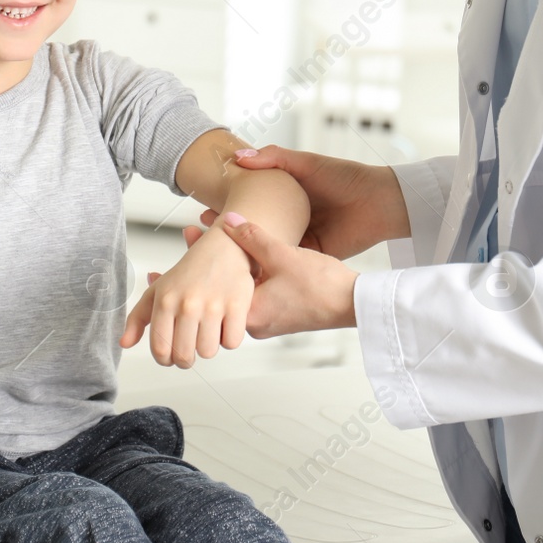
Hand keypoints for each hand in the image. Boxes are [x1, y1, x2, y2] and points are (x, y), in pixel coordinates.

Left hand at [119, 223, 256, 366]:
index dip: (166, 360)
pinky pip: (232, 342)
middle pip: (184, 356)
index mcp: (165, 301)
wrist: (223, 246)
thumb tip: (125, 342)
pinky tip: (225, 324)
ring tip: (209, 330)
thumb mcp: (158, 291)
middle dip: (187, 358)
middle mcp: (187, 304)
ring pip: (208, 352)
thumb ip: (137, 318)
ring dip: (209, 346)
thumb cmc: (190, 272)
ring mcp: (213, 305)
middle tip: (191, 347)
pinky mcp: (236, 305)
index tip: (171, 357)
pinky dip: (230, 338)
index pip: (160, 350)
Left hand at [186, 213, 357, 336]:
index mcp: (249, 314)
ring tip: (220, 240)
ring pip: (239, 291)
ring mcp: (268, 320)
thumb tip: (228, 219)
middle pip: (222, 290)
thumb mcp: (284, 255)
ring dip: (231, 267)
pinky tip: (250, 256)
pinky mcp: (281, 314)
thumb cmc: (323, 287)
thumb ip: (253, 236)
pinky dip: (249, 275)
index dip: (197, 259)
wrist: (355, 303)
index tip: (187, 238)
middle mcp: (255, 323)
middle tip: (196, 234)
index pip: (212, 288)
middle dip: (210, 261)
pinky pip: (256, 293)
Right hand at [199, 146, 408, 258]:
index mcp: (286, 198)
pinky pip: (284, 260)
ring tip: (216, 253)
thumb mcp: (305, 163)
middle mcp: (290, 220)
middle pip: (253, 228)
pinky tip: (243, 266)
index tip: (203, 210)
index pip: (250, 205)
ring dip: (241, 251)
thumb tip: (238, 157)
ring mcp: (299, 239)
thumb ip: (273, 158)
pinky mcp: (310, 255)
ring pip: (264, 246)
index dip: (227, 209)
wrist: (377, 201)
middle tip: (203, 236)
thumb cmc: (344, 178)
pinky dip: (264, 262)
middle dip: (228, 233)